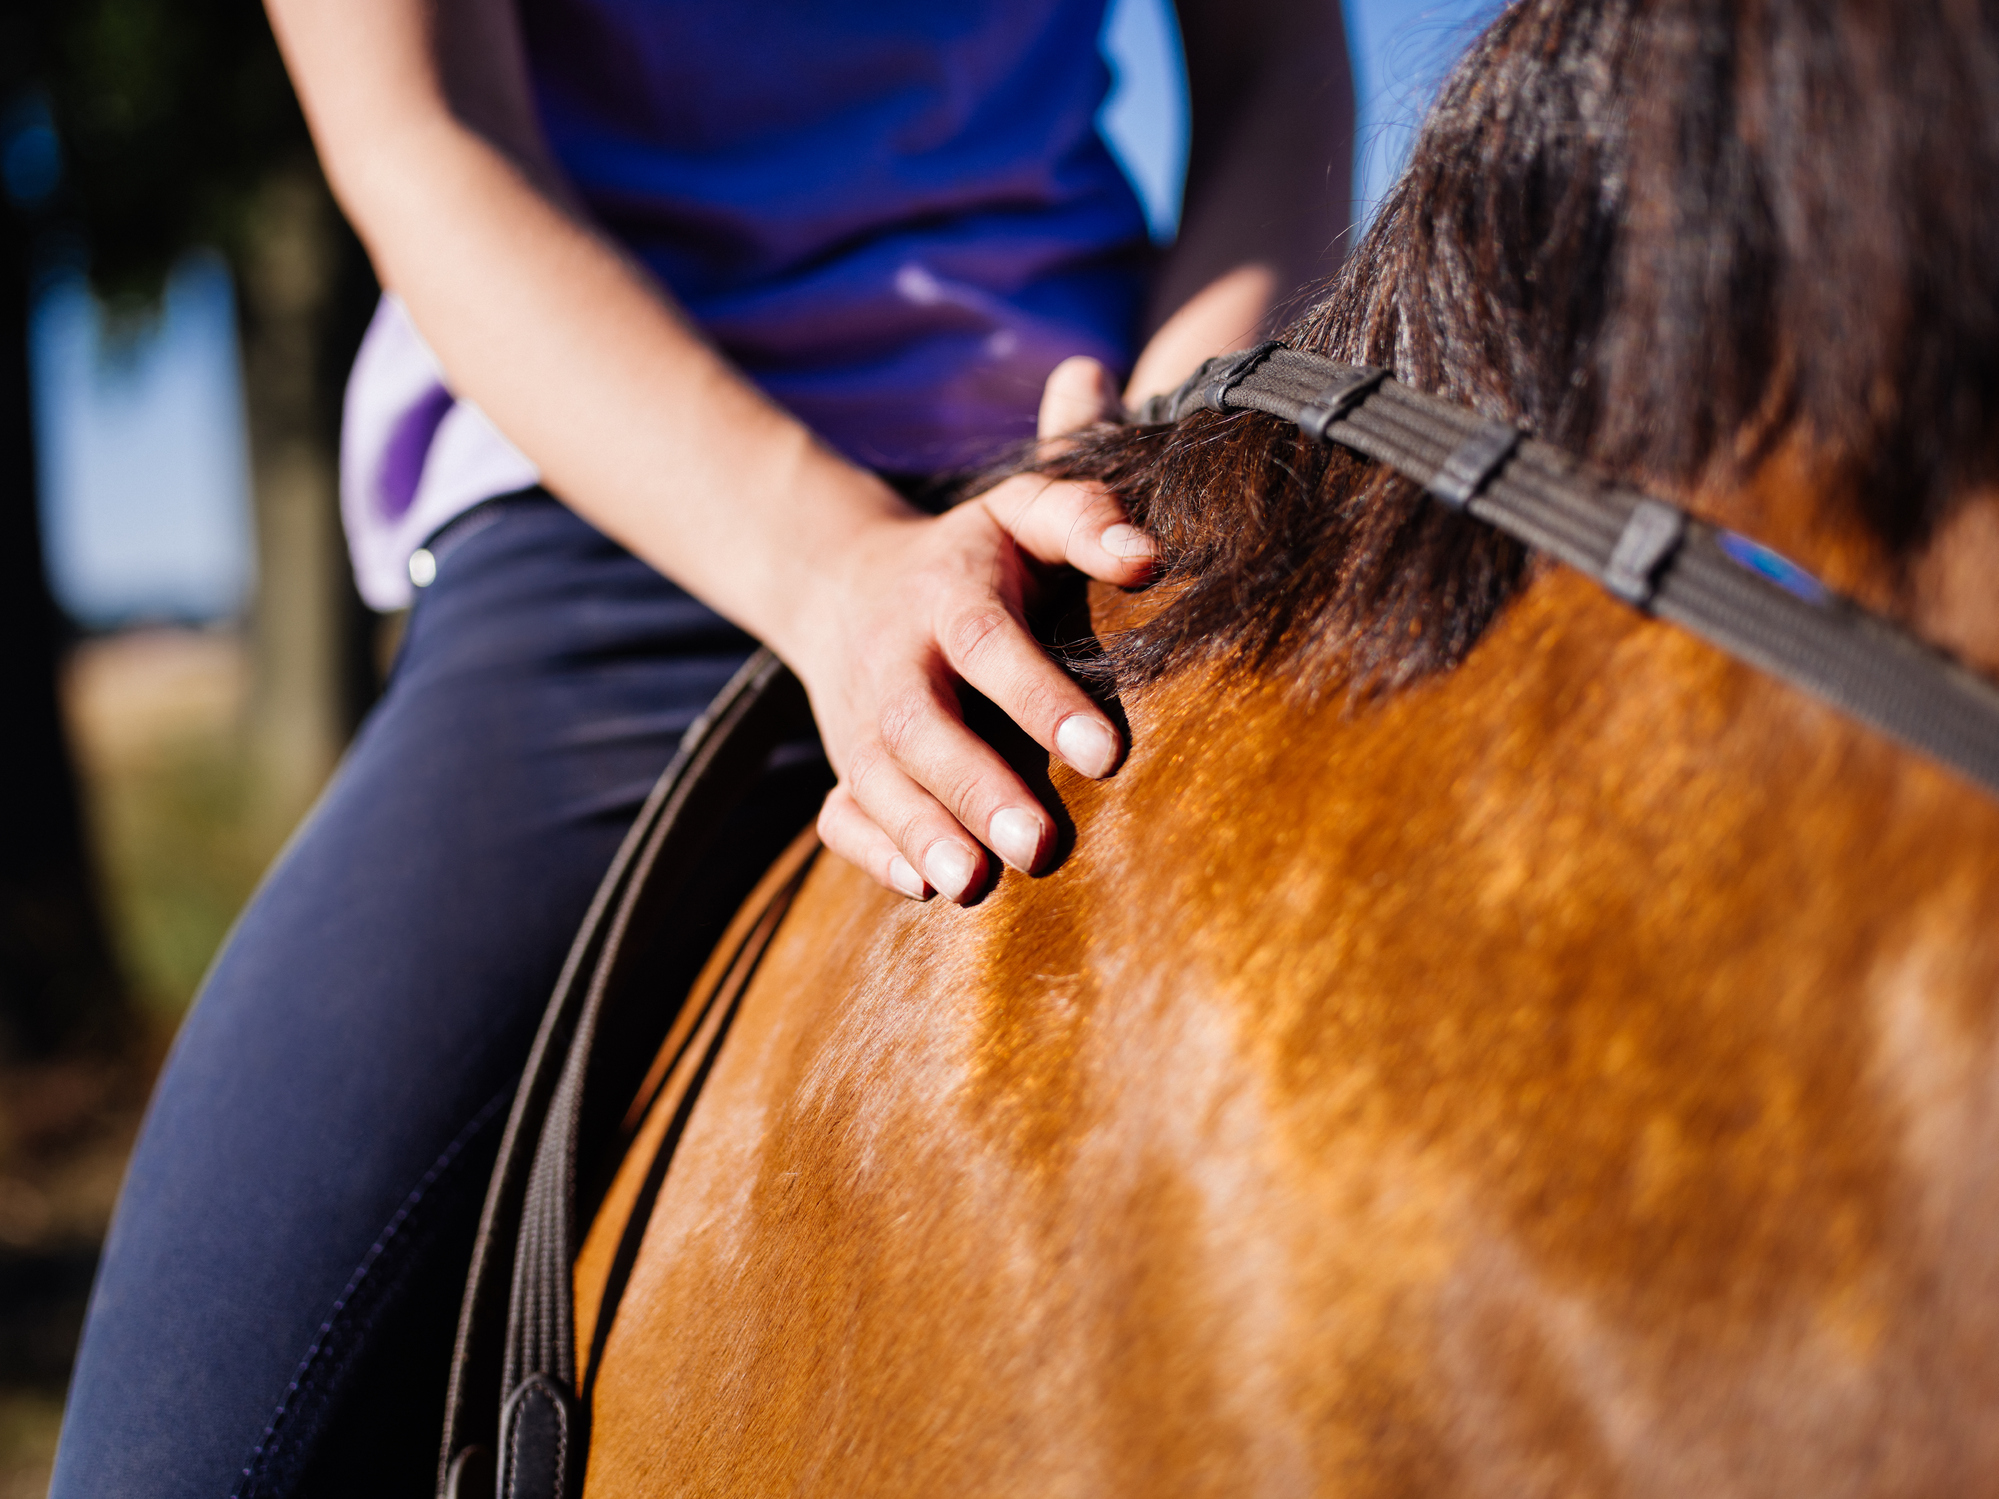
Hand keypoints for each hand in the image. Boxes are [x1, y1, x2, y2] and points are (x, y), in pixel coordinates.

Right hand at [793, 356, 1153, 902]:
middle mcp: (895, 661)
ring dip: (921, 833)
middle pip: (922, 726)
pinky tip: (922, 889)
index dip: (1041, 699)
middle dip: (976, 788)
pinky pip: (840, 813)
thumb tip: (1150, 560)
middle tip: (1040, 846)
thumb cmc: (973, 557)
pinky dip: (871, 852)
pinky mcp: (842, 765)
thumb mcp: (1021, 512)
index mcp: (947, 594)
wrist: (842, 581)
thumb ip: (1085, 518)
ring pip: (875, 779)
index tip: (1106, 755)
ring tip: (973, 884)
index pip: (989, 644)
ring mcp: (860, 719)